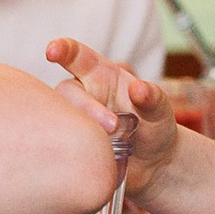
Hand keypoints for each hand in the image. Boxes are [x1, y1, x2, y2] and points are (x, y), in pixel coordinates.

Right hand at [44, 39, 173, 201]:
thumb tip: (138, 88)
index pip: (76, 56)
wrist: (153, 164)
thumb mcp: (161, 110)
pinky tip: (96, 158)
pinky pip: (61, 144)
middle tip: (113, 126)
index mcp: (100, 75)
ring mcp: (75, 120)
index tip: (53, 52)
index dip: (62, 49)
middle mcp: (82, 94)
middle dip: (87, 107)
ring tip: (111, 144)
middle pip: (67, 92)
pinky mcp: (71, 143)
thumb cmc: (155, 127)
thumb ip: (153, 97)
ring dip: (82, 129)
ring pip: (61, 118)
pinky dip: (77, 149)